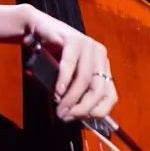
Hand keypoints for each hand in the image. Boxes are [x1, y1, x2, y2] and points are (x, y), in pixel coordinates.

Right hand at [23, 5, 117, 121]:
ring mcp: (88, 45)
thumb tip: (77, 116)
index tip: (80, 120)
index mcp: (103, 66)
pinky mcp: (74, 39)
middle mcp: (100, 55)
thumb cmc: (53, 58)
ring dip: (71, 98)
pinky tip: (58, 91)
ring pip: (85, 78)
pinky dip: (64, 81)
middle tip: (66, 116)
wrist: (39, 31)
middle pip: (98, 89)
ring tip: (60, 108)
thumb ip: (76, 93)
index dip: (97, 111)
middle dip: (83, 107)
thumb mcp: (69, 79)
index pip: (111, 95)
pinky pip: (71, 64)